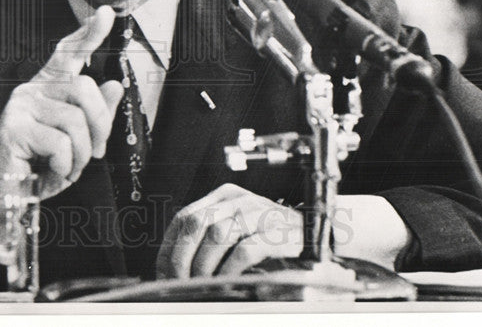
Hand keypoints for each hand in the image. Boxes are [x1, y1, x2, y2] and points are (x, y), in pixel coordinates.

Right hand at [0, 5, 125, 198]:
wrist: (0, 198)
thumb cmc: (36, 169)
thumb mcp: (74, 143)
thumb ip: (94, 116)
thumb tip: (114, 86)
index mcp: (45, 89)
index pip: (67, 54)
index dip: (88, 34)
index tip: (108, 13)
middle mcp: (30, 90)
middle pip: (85, 89)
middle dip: (100, 125)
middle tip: (93, 154)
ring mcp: (20, 106)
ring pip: (76, 120)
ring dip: (81, 154)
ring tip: (67, 169)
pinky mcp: (14, 127)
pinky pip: (61, 143)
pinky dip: (65, 166)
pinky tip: (51, 174)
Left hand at [156, 184, 303, 278]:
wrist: (317, 238)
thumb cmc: (272, 240)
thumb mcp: (236, 235)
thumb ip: (208, 243)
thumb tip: (170, 269)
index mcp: (224, 197)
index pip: (185, 217)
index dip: (170, 247)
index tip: (164, 273)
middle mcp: (239, 200)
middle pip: (196, 223)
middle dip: (182, 257)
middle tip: (179, 283)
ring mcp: (259, 213)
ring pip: (217, 235)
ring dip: (204, 265)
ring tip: (201, 285)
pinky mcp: (278, 232)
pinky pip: (245, 250)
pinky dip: (229, 270)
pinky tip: (226, 282)